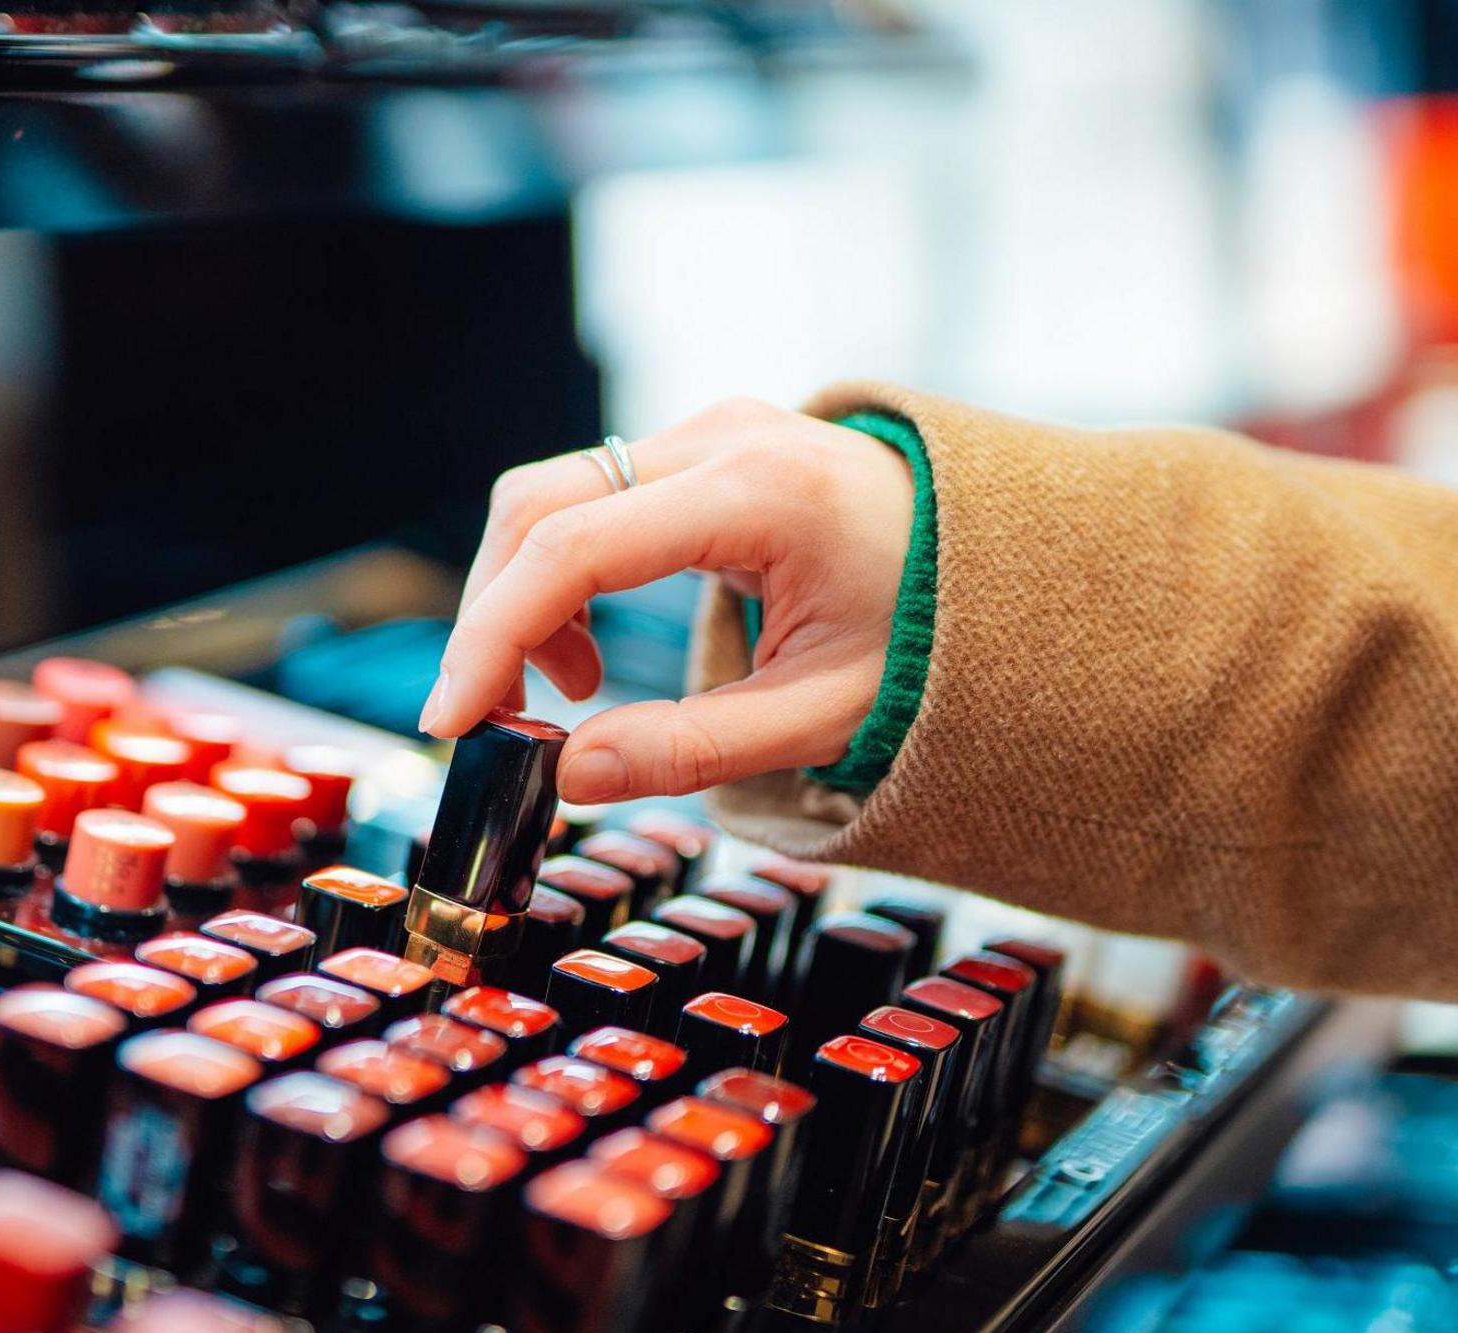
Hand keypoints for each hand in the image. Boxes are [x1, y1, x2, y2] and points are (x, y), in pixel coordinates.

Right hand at [422, 398, 914, 804]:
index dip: (494, 635)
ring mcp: (713, 428)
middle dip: (493, 618)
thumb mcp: (822, 716)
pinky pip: (594, 500)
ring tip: (568, 694)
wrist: (1002, 563)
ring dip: (526, 598)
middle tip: (494, 723)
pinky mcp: (705, 446)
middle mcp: (725, 435)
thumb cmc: (931, 638)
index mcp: (761, 494)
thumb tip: (569, 779)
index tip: (454, 719)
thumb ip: (693, 750)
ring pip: (554, 497)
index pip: (575, 546)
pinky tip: (591, 653)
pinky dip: (565, 576)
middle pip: (540, 505)